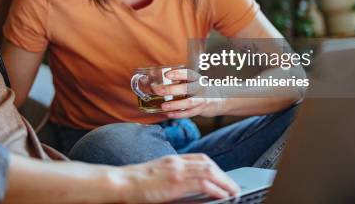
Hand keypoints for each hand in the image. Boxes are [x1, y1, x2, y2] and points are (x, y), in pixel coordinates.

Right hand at [117, 154, 238, 202]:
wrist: (121, 182)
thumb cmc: (134, 182)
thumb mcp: (155, 174)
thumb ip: (171, 176)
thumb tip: (185, 187)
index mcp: (172, 159)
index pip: (200, 158)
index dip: (215, 168)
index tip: (223, 176)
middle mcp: (177, 161)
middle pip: (208, 164)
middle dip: (223, 175)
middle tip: (233, 186)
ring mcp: (177, 170)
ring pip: (210, 172)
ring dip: (225, 182)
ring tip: (233, 192)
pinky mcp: (176, 182)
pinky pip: (203, 183)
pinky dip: (216, 188)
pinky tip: (222, 195)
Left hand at [153, 68, 225, 118]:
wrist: (217, 99)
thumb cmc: (198, 88)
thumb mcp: (192, 81)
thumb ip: (178, 80)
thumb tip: (156, 77)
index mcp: (197, 78)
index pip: (188, 74)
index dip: (178, 74)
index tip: (167, 74)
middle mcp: (200, 88)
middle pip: (188, 88)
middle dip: (172, 90)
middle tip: (159, 90)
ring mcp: (201, 100)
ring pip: (189, 103)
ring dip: (175, 105)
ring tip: (163, 106)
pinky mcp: (200, 110)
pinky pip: (189, 113)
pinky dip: (178, 114)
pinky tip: (169, 114)